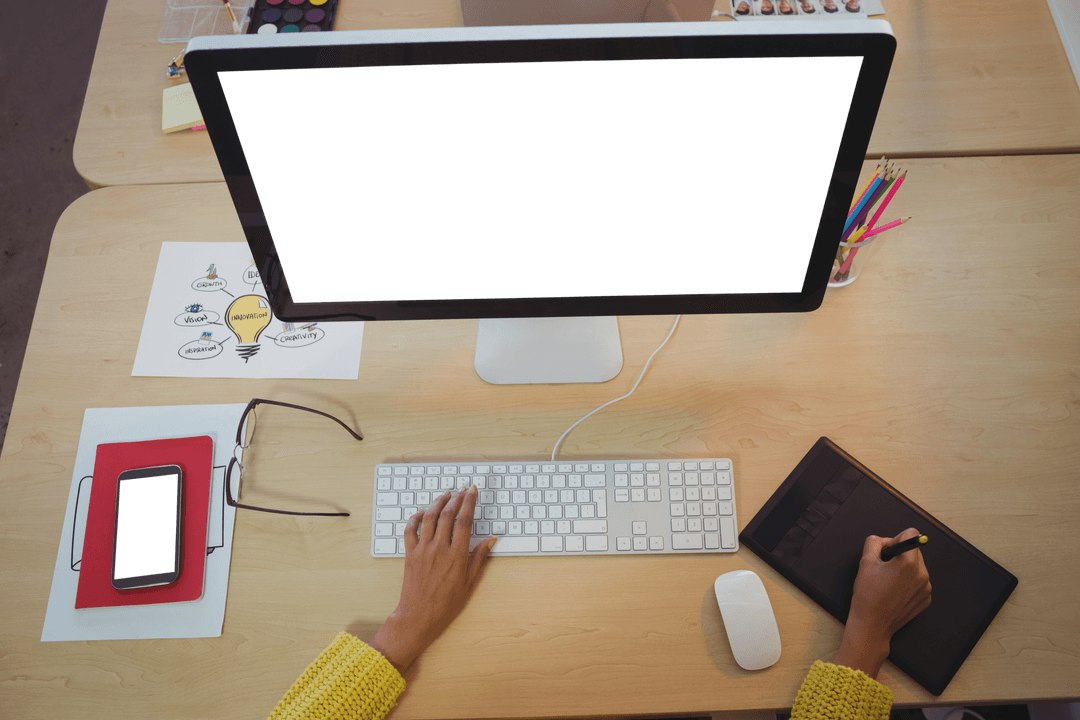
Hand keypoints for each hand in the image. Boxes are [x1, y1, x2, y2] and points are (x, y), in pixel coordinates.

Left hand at [368, 486, 495, 671]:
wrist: (419, 617)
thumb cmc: (446, 604)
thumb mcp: (469, 583)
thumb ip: (479, 559)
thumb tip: (491, 540)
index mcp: (456, 556)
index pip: (464, 521)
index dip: (470, 502)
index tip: (473, 491)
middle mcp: (439, 549)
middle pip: (448, 514)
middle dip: (457, 498)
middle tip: (463, 490)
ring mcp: (422, 550)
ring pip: (429, 518)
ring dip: (438, 502)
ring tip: (446, 494)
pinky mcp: (410, 554)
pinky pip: (410, 530)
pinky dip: (416, 518)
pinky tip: (422, 512)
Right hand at [833, 528, 931, 677]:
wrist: (872, 625)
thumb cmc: (867, 596)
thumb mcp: (865, 562)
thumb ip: (874, 542)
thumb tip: (884, 541)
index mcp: (908, 563)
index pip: (911, 534)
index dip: (895, 539)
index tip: (887, 552)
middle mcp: (922, 574)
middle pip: (914, 551)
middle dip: (900, 555)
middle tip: (884, 568)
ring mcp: (926, 588)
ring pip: (917, 566)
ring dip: (904, 569)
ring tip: (888, 582)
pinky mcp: (926, 599)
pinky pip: (919, 581)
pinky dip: (908, 582)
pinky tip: (895, 592)